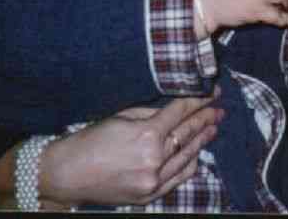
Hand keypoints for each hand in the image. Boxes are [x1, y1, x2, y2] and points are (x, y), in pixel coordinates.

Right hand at [0, 92, 223, 207]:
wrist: (69, 174)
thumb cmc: (90, 140)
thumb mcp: (121, 117)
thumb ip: (150, 113)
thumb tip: (175, 107)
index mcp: (147, 134)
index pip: (181, 112)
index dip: (199, 100)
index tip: (212, 92)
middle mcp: (154, 159)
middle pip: (188, 134)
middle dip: (205, 118)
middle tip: (218, 109)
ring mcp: (153, 180)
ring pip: (187, 156)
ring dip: (202, 140)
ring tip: (213, 127)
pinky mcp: (149, 195)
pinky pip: (178, 178)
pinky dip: (190, 164)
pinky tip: (197, 153)